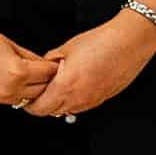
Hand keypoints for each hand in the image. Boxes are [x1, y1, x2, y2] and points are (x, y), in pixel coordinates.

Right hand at [0, 9, 58, 108]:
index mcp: (17, 72)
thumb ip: (30, 57)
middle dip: (46, 80)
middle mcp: (9, 88)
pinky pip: (11, 99)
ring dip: (32, 88)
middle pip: (42, 90)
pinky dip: (17, 91)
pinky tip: (13, 79)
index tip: (56, 63)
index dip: (54, 67)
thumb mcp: (10, 43)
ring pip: (27, 98)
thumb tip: (43, 64)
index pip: (48, 74)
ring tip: (30, 75)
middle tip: (47, 70)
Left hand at [27, 14, 155, 118]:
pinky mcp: (102, 99)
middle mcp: (78, 98)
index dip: (29, 104)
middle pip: (51, 112)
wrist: (128, 42)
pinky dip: (73, 100)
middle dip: (43, 104)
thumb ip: (50, 61)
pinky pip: (81, 106)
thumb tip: (43, 67)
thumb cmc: (101, 42)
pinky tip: (76, 84)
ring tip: (58, 85)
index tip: (26, 98)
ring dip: (59, 103)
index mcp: (65, 85)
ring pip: (67, 110)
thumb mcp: (67, 48)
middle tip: (39, 91)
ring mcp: (92, 101)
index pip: (40, 108)